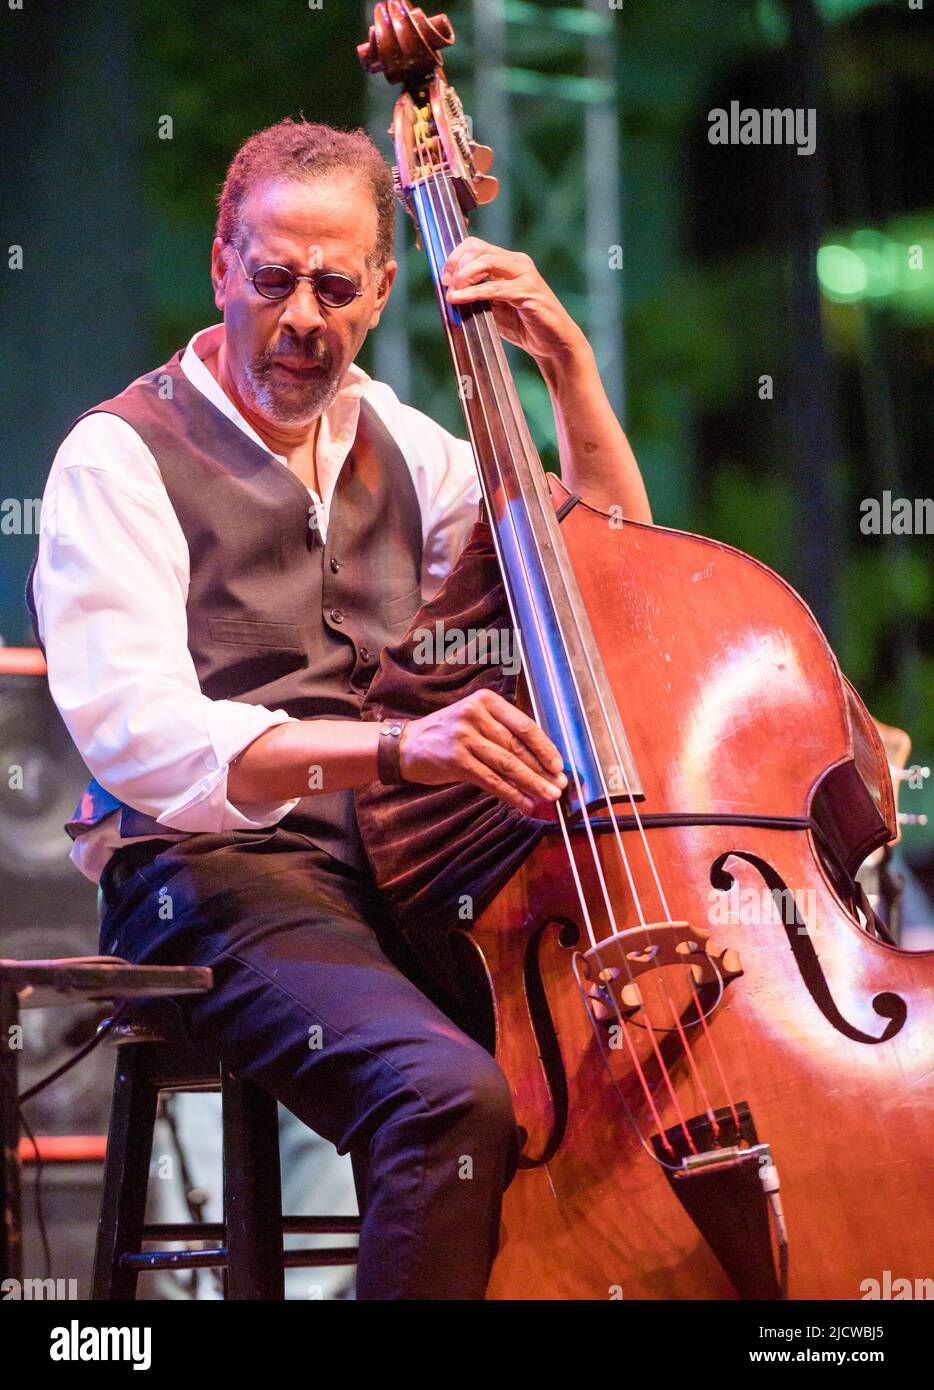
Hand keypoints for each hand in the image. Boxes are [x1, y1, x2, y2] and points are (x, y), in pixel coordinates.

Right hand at [399, 688, 566, 815]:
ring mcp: (464, 737)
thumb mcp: (474, 719)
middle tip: (559, 784)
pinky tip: (524, 803)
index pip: (523, 725)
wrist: (406, 745)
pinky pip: (491, 780)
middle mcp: (475, 715)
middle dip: (542, 768)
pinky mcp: (456, 760)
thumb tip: (541, 759)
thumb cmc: (447, 734)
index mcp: (486, 701)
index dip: (544, 747)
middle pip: (517, 746)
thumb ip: (503, 732)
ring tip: (548, 795)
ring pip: (507, 764)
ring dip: (531, 783)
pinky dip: (510, 793)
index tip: (559, 764)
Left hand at [440, 236, 586, 368]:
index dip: (455, 258)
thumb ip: (477, 296)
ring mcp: (525, 275)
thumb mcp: (494, 308)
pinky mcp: (528, 291)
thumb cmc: (525, 327)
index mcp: (509, 262)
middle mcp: (518, 262)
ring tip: (452, 293)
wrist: (553, 345)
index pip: (476, 246)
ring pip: (485, 262)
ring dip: (463, 277)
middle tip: (446, 285)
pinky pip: (494, 287)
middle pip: (478, 249)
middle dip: (456, 265)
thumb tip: (450, 292)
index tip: (444, 278)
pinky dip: (473, 292)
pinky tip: (459, 299)